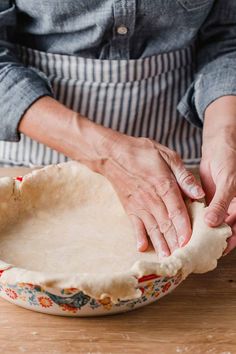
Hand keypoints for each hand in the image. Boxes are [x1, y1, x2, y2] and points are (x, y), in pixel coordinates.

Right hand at [95, 132, 203, 257]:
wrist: (112, 154)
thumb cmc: (141, 152)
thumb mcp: (167, 156)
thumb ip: (183, 176)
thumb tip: (198, 193)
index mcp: (163, 185)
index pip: (177, 211)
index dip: (184, 228)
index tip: (189, 242)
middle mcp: (151, 199)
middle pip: (166, 224)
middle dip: (175, 242)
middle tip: (182, 257)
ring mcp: (139, 206)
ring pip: (153, 229)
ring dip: (161, 244)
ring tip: (167, 258)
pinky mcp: (129, 208)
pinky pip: (135, 226)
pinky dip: (138, 237)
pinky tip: (142, 248)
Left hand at [201, 96, 235, 254]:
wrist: (219, 148)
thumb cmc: (230, 162)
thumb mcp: (228, 183)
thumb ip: (221, 203)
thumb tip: (212, 223)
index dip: (229, 242)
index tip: (217, 252)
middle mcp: (232, 210)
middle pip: (223, 231)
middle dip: (212, 241)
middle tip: (199, 252)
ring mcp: (219, 206)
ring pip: (212, 224)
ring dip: (203, 233)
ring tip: (191, 243)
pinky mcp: (208, 202)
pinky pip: (203, 214)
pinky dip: (197, 220)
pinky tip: (187, 227)